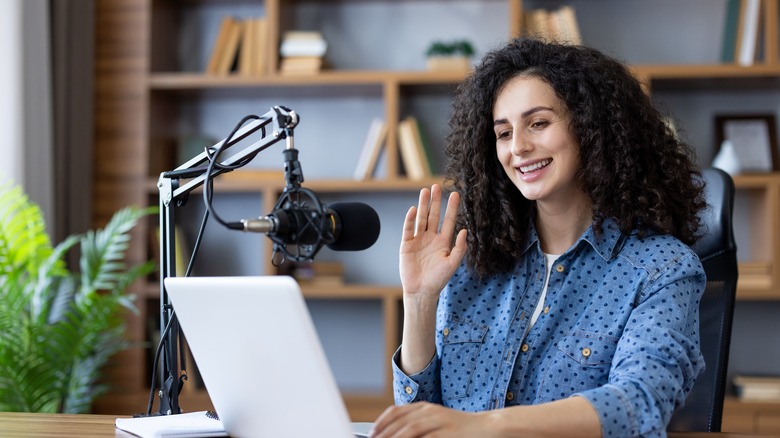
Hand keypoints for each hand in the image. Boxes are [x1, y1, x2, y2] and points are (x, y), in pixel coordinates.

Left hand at [369, 402, 495, 437]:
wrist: (487, 427)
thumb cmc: (460, 428)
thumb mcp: (436, 422)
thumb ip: (417, 426)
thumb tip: (396, 434)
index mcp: (425, 407)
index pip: (396, 412)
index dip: (381, 422)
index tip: (371, 434)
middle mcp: (430, 412)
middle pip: (401, 421)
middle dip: (384, 433)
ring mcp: (440, 421)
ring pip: (411, 429)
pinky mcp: (448, 433)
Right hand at [399, 184, 467, 302]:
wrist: (421, 292)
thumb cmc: (438, 280)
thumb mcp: (452, 264)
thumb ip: (459, 248)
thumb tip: (464, 231)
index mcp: (443, 242)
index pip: (449, 221)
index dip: (452, 208)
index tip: (455, 194)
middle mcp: (431, 238)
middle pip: (433, 216)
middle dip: (435, 202)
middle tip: (437, 186)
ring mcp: (418, 240)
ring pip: (421, 219)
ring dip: (422, 205)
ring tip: (424, 191)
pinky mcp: (406, 245)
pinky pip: (408, 229)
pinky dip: (410, 220)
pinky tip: (413, 210)